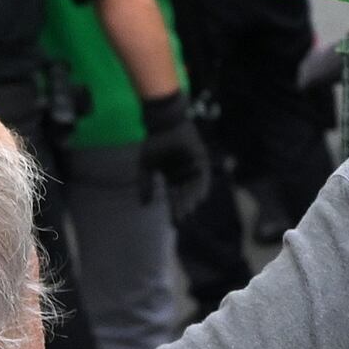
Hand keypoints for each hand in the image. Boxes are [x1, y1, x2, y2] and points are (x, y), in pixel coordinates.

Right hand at [136, 85, 216, 224]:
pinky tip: (200, 196)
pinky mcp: (202, 160)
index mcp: (173, 179)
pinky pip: (204, 176)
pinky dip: (202, 186)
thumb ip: (145, 186)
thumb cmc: (154, 144)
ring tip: (189, 210)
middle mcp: (185, 175)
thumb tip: (144, 206)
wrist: (163, 124)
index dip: (174, 210)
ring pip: (195, 188)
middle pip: (186, 196)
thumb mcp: (146, 168)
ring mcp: (194, 168)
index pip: (175, 198)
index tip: (173, 223)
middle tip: (181, 219)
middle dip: (183, 208)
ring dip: (192, 199)